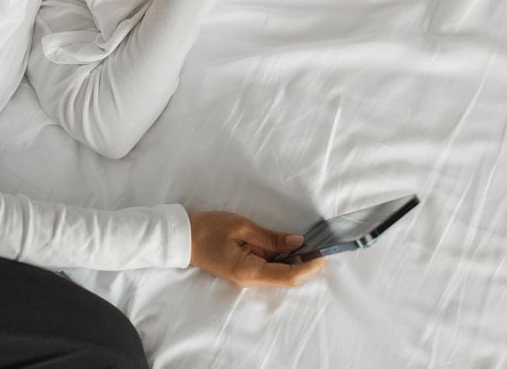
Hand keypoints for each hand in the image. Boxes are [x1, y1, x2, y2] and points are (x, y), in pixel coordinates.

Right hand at [188, 210, 326, 287]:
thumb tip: (298, 242)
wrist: (182, 238)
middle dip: (307, 264)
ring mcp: (247, 277)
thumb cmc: (208, 229)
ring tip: (309, 243)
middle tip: (321, 245)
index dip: (310, 267)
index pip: (288, 276)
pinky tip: (289, 245)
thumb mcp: (242, 227)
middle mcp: (251, 279)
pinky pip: (269, 268)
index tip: (324, 254)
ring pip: (280, 273)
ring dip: (296, 261)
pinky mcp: (245, 271)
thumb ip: (271, 237)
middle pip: (287, 277)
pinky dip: (283, 258)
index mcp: (249, 271)